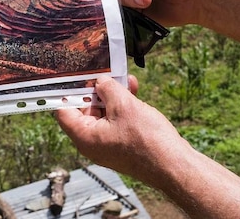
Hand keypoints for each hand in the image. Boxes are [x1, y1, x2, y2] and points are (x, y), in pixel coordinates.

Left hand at [55, 76, 186, 181]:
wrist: (175, 166)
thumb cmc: (148, 141)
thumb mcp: (123, 105)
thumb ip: (107, 88)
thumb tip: (100, 82)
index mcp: (84, 137)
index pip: (64, 111)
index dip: (69, 91)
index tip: (75, 75)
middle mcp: (92, 143)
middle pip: (84, 110)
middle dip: (96, 90)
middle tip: (105, 74)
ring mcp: (108, 145)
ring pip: (104, 113)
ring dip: (113, 95)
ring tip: (126, 80)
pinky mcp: (123, 145)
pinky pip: (116, 121)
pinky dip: (123, 106)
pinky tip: (134, 91)